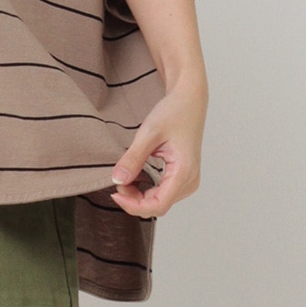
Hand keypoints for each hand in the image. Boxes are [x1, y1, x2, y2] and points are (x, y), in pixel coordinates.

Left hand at [108, 71, 207, 217]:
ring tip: (127, 174)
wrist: (188, 101)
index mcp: (184, 172)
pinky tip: (136, 176)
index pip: (158, 205)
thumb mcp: (148, 134)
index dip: (134, 205)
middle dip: (134, 199)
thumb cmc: (174, 113)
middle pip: (158, 206)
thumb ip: (133, 159)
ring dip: (139, 195)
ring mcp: (188, 180)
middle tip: (119, 179)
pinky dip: (146, 189)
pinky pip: (162, 193)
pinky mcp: (183, 177)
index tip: (115, 193)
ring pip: (159, 202)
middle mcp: (190, 180)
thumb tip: (118, 180)